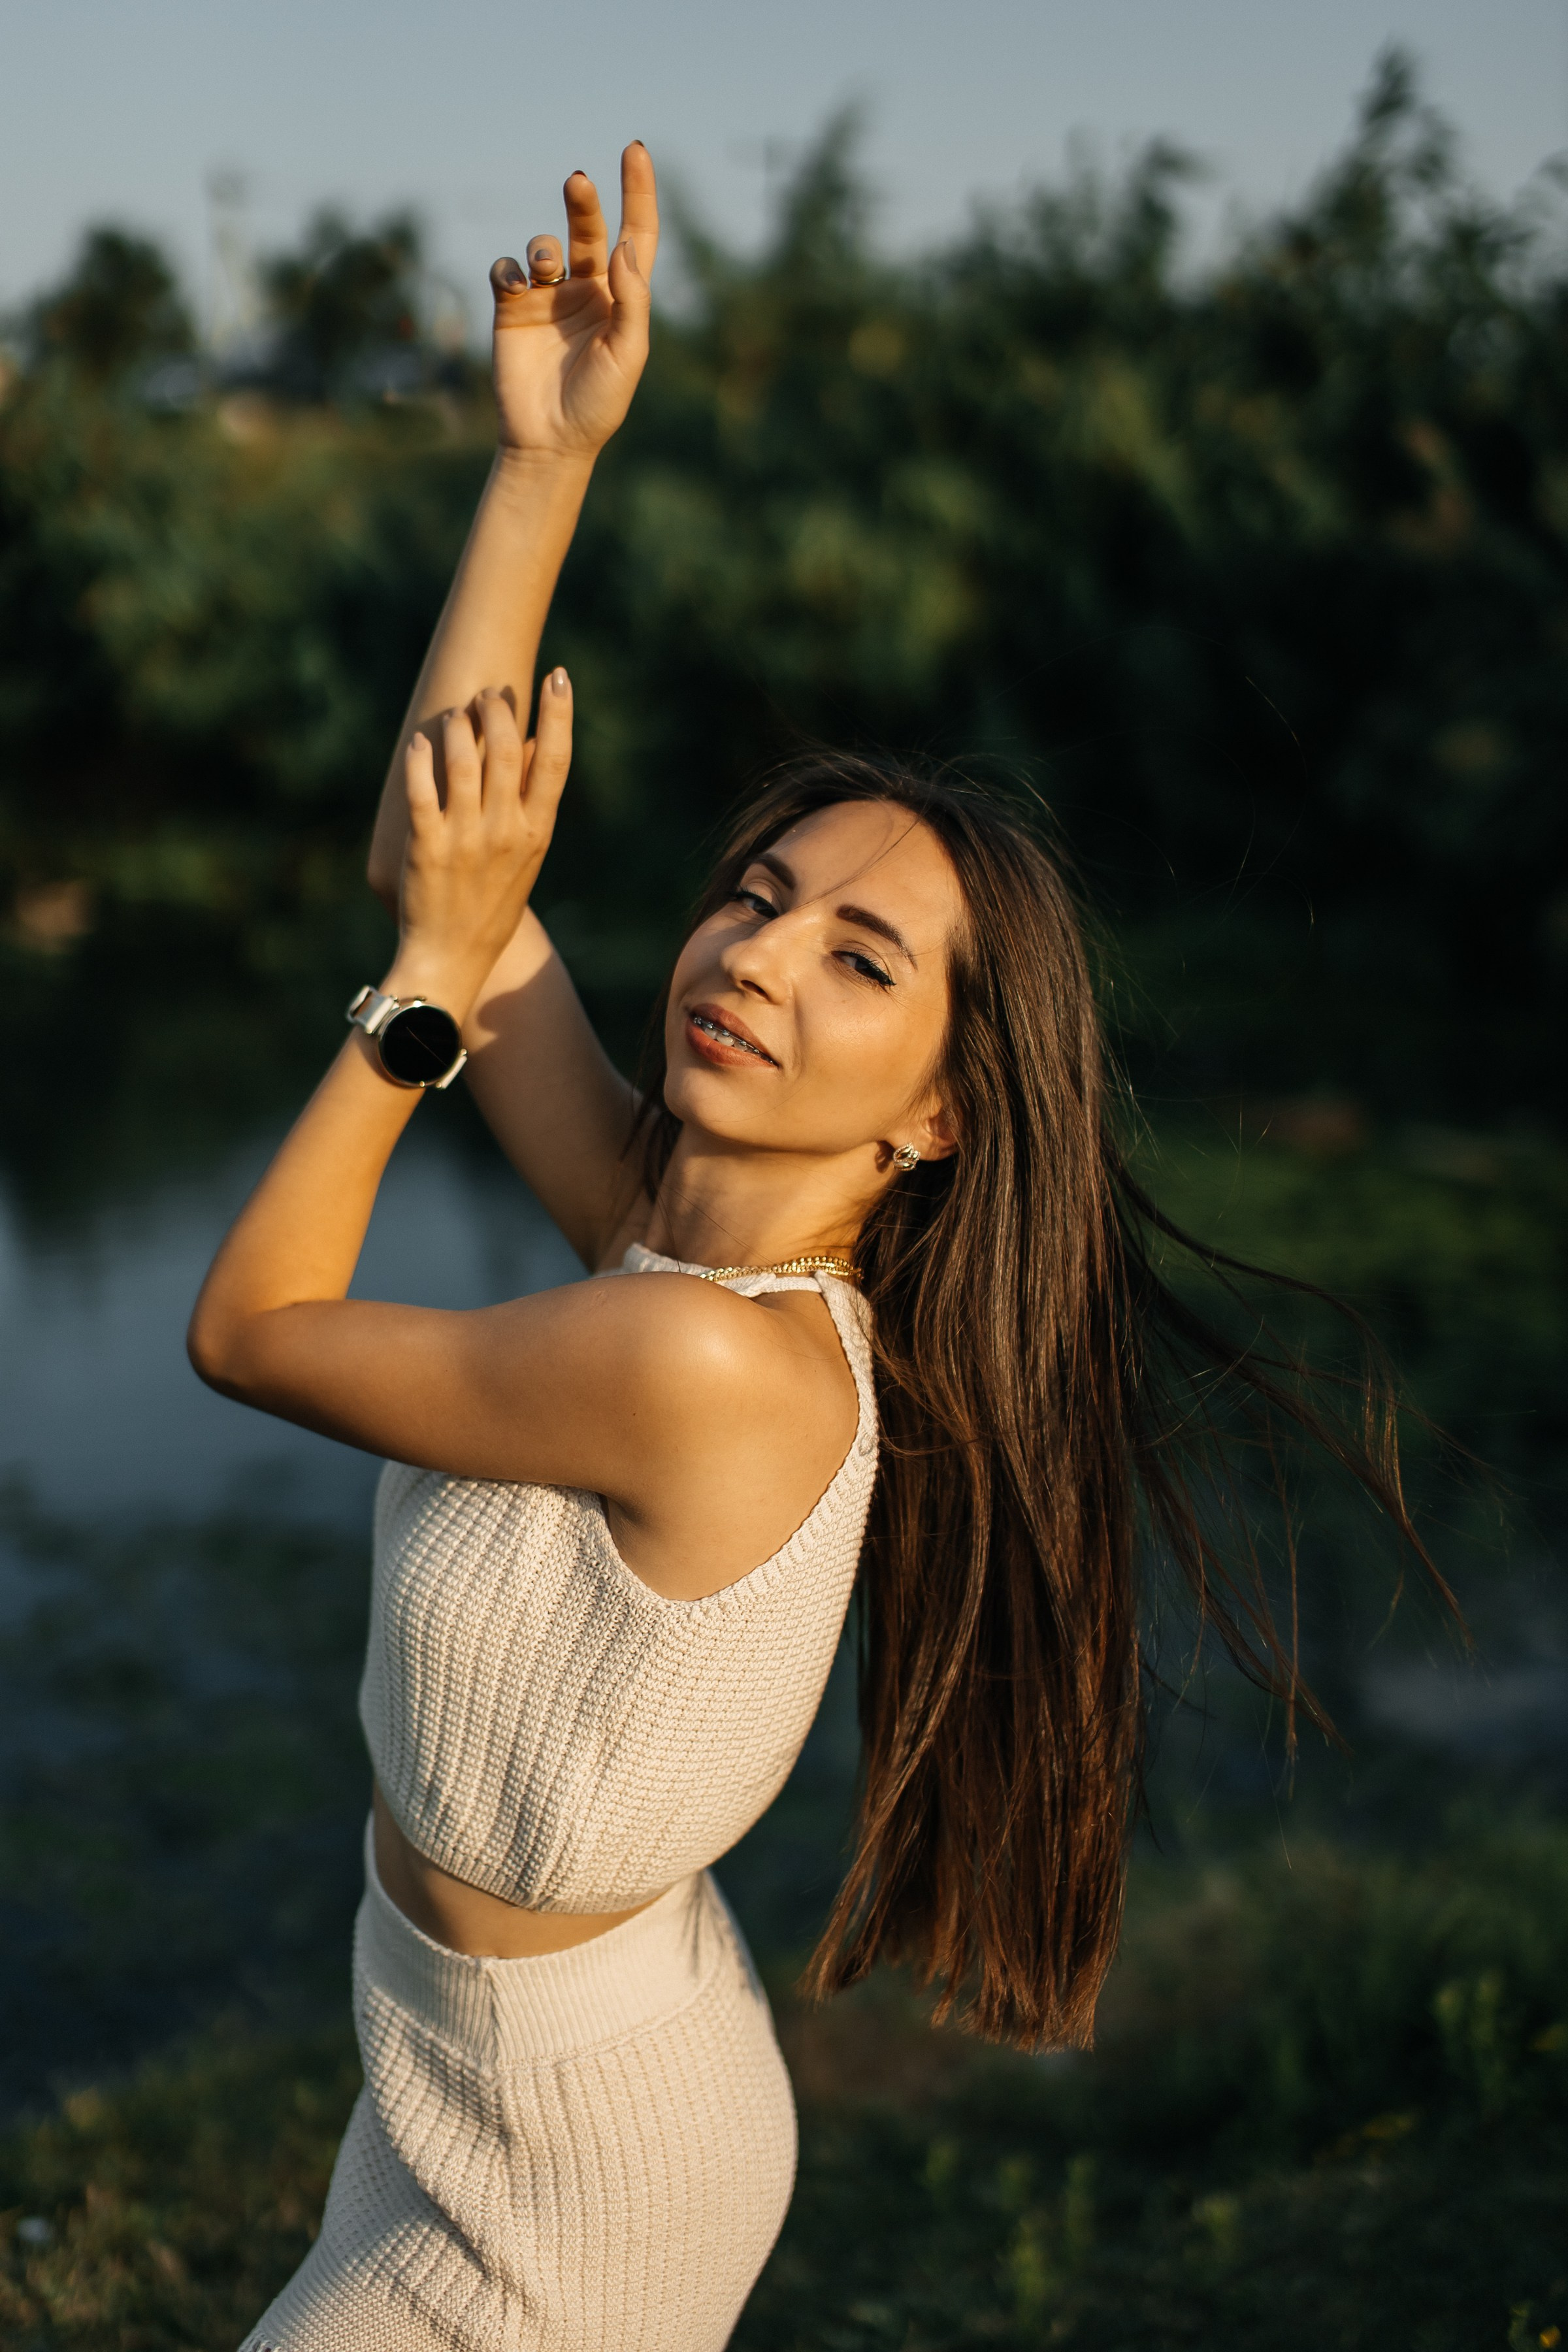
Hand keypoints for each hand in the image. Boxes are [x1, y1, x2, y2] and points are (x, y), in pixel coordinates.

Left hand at [388, 675, 572, 1017]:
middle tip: (488, 694)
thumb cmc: (491, 906)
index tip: (560, 675)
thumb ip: (532, 802)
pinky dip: (421, 759)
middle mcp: (505, 831)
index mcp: (537, 832)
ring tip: (455, 716)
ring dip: (458, 726)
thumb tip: (535, 745)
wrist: (452, 959)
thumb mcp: (527, 857)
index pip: (557, 761)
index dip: (560, 713)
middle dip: (498, 709)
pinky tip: (421, 744)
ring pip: (464, 761)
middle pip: (507, 749)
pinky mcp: (427, 846)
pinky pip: (423, 789)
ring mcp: (466, 838)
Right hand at [489, 144, 658, 462]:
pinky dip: (509, 269)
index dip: (637, 192)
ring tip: (546, 269)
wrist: (550, 440)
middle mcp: (585, 290)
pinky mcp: (512, 309)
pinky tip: (516, 287)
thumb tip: (624, 244)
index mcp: (620, 297)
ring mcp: (547, 297)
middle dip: (583, 202)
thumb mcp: (628, 354)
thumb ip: (632, 300)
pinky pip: (506, 269)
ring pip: (544, 246)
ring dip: (544, 248)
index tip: (635, 150)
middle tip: (578, 181)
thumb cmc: (597, 404)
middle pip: (587, 228)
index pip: (634, 234)